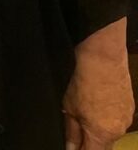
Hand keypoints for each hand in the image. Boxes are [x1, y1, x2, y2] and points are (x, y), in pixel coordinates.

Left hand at [62, 19, 133, 148]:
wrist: (104, 59)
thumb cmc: (84, 83)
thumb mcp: (70, 108)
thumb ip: (72, 132)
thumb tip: (71, 148)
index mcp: (101, 135)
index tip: (76, 146)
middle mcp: (118, 131)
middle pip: (104, 145)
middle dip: (91, 141)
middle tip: (80, 128)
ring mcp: (127, 119)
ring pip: (112, 132)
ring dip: (101, 128)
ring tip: (89, 110)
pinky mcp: (130, 107)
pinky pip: (118, 119)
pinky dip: (109, 116)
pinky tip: (100, 102)